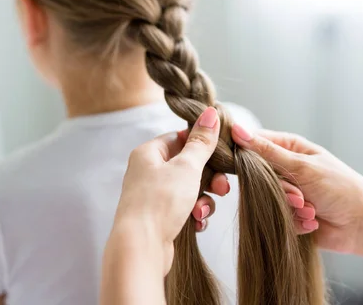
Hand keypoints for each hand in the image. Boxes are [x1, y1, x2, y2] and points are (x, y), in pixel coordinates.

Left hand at [112, 107, 221, 273]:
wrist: (140, 248)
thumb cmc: (159, 203)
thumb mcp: (187, 167)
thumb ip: (201, 142)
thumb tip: (210, 113)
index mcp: (149, 154)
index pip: (179, 138)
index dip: (202, 145)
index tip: (221, 154)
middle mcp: (148, 173)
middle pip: (188, 166)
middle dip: (209, 178)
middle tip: (222, 187)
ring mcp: (153, 196)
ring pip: (190, 190)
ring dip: (203, 200)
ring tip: (202, 212)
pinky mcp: (159, 218)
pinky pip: (185, 209)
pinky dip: (194, 215)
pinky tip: (196, 224)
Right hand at [232, 126, 362, 267]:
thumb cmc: (340, 188)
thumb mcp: (302, 166)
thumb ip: (267, 152)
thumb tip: (237, 130)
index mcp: (289, 148)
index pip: (254, 142)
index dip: (245, 153)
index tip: (244, 167)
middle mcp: (285, 168)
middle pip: (257, 175)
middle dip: (279, 190)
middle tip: (300, 196)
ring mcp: (287, 192)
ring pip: (265, 199)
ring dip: (289, 208)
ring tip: (311, 209)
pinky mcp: (288, 214)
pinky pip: (276, 217)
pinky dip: (294, 221)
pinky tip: (313, 221)